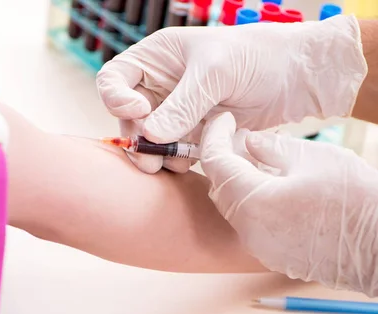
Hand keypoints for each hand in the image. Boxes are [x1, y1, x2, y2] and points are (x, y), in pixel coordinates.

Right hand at [96, 15, 365, 173]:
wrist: (294, 76)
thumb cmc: (256, 56)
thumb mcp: (215, 73)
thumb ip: (182, 106)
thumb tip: (151, 136)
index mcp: (156, 58)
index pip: (114, 79)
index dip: (116, 99)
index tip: (139, 111)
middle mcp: (159, 85)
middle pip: (128, 117)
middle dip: (138, 137)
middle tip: (152, 157)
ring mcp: (175, 111)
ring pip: (149, 139)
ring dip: (157, 154)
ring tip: (177, 161)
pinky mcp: (192, 132)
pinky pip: (172, 150)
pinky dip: (177, 159)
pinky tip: (191, 161)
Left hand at [199, 112, 377, 295]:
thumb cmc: (356, 199)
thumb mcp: (314, 159)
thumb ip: (273, 149)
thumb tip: (249, 142)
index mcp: (253, 202)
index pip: (214, 163)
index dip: (214, 137)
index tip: (222, 121)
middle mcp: (248, 230)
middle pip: (218, 188)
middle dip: (223, 159)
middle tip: (238, 137)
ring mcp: (259, 247)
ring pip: (232, 208)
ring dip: (236, 181)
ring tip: (257, 158)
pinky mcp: (273, 256)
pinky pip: (249, 224)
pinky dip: (251, 201)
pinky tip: (272, 185)